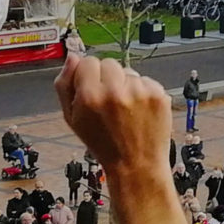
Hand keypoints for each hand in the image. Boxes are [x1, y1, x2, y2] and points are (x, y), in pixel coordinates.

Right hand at [55, 57, 186, 223]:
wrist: (136, 165)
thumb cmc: (102, 144)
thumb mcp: (71, 119)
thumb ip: (65, 85)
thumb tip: (72, 57)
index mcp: (90, 97)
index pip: (87, 61)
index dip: (88, 75)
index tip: (91, 89)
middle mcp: (115, 91)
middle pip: (109, 63)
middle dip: (107, 78)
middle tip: (109, 102)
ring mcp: (140, 92)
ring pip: (129, 71)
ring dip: (126, 85)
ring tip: (126, 110)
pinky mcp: (159, 94)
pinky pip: (146, 80)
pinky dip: (143, 92)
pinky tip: (139, 111)